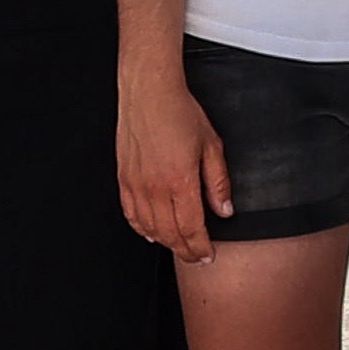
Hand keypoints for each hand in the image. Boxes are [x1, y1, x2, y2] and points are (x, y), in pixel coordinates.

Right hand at [117, 68, 232, 254]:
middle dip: (185, 251)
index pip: (191, 228)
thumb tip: (224, 210)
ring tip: (179, 247)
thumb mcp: (211, 145)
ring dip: (165, 243)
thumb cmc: (180, 112)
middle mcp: (155, 187)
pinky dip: (142, 229)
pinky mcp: (124, 179)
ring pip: (149, 229)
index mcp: (180, 180)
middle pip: (170, 234)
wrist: (149, 92)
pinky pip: (131, 214)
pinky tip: (152, 233)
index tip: (208, 255)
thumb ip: (218, 182)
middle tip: (196, 257)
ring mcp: (136, 185)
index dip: (200, 247)